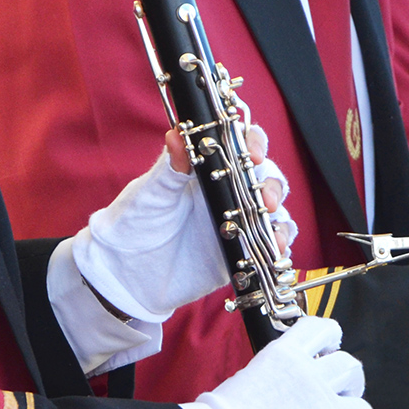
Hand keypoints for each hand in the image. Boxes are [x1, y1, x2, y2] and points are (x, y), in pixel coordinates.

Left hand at [74, 126, 296, 322]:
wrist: (128, 273)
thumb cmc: (135, 223)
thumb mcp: (152, 193)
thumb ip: (170, 167)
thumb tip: (177, 135)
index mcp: (206, 169)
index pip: (239, 146)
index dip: (253, 144)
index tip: (253, 154)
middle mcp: (226, 192)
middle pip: (265, 177)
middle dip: (271, 186)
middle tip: (265, 201)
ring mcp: (237, 222)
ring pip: (273, 212)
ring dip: (279, 219)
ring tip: (272, 233)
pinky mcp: (241, 252)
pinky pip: (270, 246)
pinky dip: (279, 248)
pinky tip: (275, 252)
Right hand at [191, 316, 382, 408]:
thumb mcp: (242, 384)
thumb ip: (267, 381)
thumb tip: (269, 393)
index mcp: (284, 357)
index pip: (322, 329)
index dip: (331, 340)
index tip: (328, 351)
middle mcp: (311, 378)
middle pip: (351, 367)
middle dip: (349, 383)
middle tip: (339, 398)